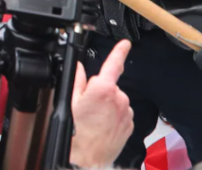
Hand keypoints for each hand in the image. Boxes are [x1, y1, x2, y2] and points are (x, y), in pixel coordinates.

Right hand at [70, 39, 133, 168]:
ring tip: (94, 119)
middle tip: (87, 106)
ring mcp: (126, 111)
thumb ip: (78, 81)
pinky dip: (113, 115)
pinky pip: (121, 112)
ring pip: (115, 99)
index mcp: (103, 89)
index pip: (114, 64)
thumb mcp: (71, 103)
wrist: (89, 158)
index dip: (119, 51)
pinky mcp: (130, 123)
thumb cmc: (78, 134)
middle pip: (109, 85)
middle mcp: (119, 98)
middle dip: (99, 91)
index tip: (125, 43)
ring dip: (107, 104)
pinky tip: (102, 125)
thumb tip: (79, 68)